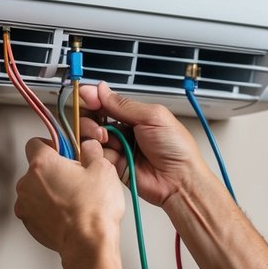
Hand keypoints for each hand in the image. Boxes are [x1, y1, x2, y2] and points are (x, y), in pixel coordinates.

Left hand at [14, 137, 125, 267]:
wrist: (88, 245)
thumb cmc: (93, 211)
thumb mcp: (103, 168)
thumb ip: (92, 151)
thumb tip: (89, 148)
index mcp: (42, 164)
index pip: (36, 142)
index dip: (53, 146)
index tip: (64, 152)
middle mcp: (27, 184)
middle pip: (37, 168)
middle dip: (54, 171)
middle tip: (75, 178)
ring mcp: (25, 206)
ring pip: (36, 190)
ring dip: (50, 191)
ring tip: (74, 199)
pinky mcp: (29, 224)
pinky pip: (37, 209)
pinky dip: (48, 209)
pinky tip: (68, 214)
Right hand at [78, 82, 209, 207]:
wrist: (180, 179)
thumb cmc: (176, 148)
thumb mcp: (152, 117)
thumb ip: (123, 105)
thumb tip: (101, 89)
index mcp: (134, 115)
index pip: (106, 102)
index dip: (93, 97)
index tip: (87, 96)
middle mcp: (124, 129)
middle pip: (94, 117)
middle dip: (90, 114)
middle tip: (96, 117)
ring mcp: (118, 147)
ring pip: (91, 135)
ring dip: (93, 132)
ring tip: (104, 137)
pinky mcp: (113, 165)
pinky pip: (95, 154)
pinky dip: (95, 150)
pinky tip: (105, 150)